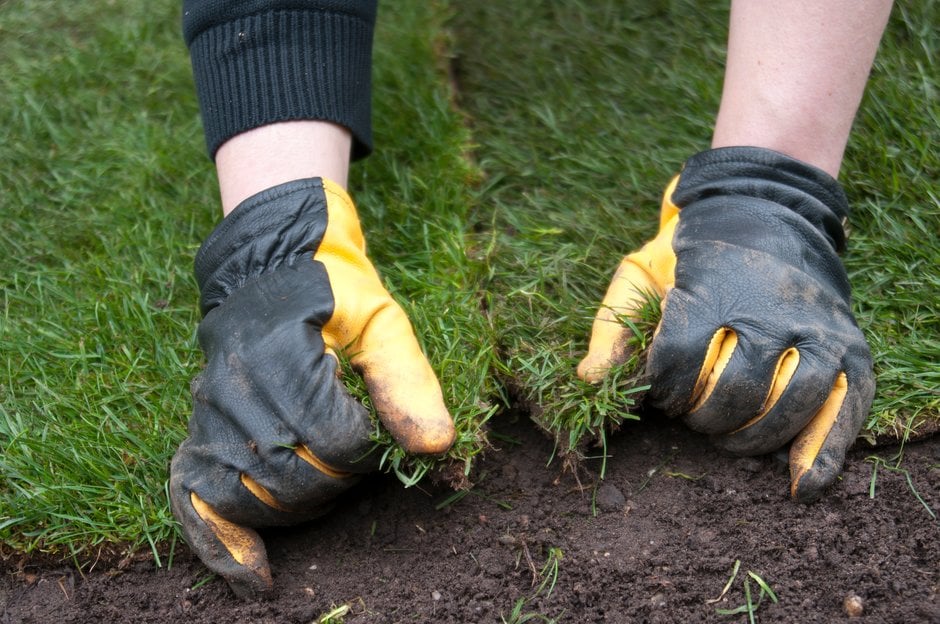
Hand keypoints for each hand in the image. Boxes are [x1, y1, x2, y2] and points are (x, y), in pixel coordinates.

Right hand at [169, 178, 453, 597]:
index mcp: (282, 355)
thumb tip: (436, 447)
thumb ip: (407, 380)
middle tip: (354, 456)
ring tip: (323, 483)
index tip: (375, 434)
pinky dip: (222, 545)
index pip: (335, 441)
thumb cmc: (335, 294)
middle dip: (338, 480)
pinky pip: (195, 501)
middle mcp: (235, 388)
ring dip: (300, 506)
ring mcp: (209, 413)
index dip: (368, 451)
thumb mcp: (383, 321)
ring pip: (254, 497)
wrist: (271, 270)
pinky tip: (255, 576)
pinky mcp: (198, 432)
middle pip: (294, 477)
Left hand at [578, 147, 874, 501]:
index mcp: (714, 289)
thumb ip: (612, 328)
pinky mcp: (850, 348)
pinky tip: (801, 485)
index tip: (662, 391)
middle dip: (704, 417)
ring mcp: (817, 329)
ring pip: (788, 406)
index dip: (664, 389)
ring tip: (727, 436)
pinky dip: (824, 454)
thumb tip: (588, 381)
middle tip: (694, 414)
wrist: (764, 214)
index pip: (680, 360)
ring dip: (750, 438)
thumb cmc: (692, 258)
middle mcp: (773, 309)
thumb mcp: (640, 275)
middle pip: (735, 392)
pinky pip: (843, 410)